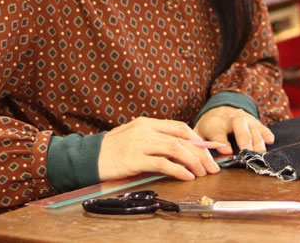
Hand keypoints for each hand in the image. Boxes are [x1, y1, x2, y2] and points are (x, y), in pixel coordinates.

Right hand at [97, 117, 220, 181]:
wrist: (86, 158)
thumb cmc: (111, 150)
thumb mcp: (134, 137)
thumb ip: (154, 140)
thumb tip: (181, 150)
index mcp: (147, 122)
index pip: (180, 127)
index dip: (198, 139)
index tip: (211, 149)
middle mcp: (146, 130)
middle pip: (182, 139)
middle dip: (201, 153)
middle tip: (212, 166)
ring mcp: (141, 143)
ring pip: (176, 149)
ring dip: (194, 162)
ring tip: (203, 173)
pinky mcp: (135, 159)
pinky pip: (163, 164)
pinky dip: (179, 170)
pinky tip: (187, 176)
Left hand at [194, 106, 274, 155]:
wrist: (220, 110)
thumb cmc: (209, 128)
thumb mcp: (198, 134)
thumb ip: (196, 145)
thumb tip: (191, 159)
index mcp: (214, 124)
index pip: (217, 132)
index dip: (222, 142)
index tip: (226, 152)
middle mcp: (230, 119)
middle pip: (238, 124)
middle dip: (243, 137)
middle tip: (247, 151)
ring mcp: (244, 119)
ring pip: (252, 126)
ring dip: (257, 139)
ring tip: (260, 152)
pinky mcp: (254, 121)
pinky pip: (262, 126)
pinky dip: (266, 133)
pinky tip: (270, 141)